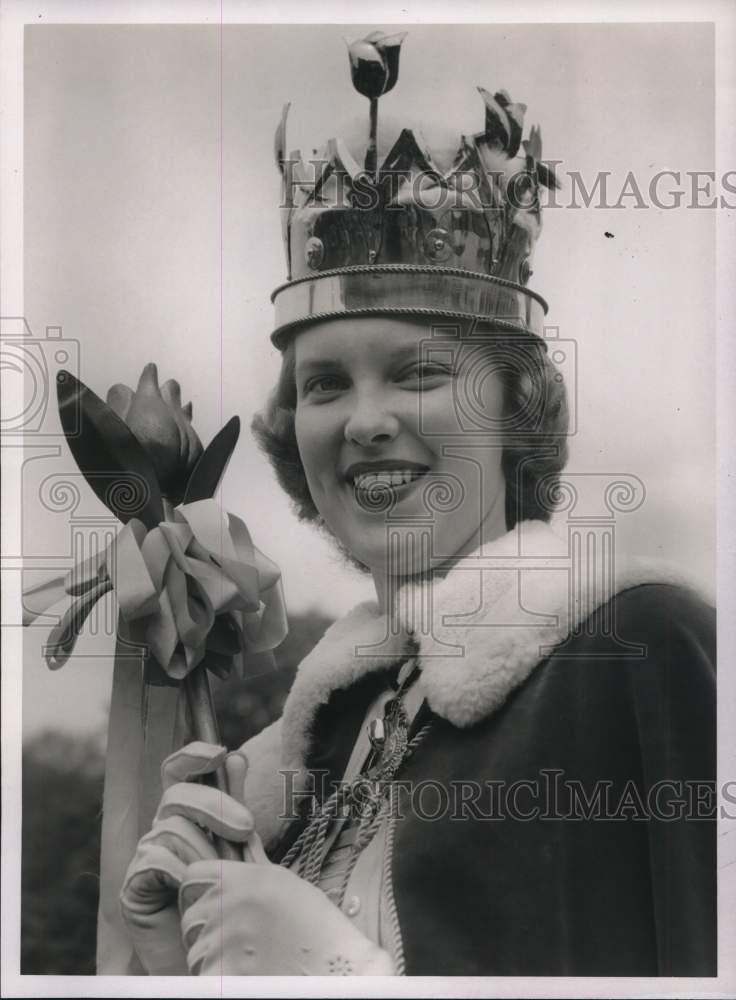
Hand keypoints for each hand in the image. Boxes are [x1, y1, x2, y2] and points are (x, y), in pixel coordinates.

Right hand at [119, 741, 255, 975]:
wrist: (218, 960)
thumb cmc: (232, 903)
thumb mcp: (241, 848)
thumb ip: (235, 804)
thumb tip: (237, 756)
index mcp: (188, 815)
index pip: (178, 771)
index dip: (193, 755)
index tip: (219, 753)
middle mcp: (163, 830)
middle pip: (176, 793)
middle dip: (214, 804)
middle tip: (247, 828)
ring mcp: (146, 858)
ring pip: (173, 827)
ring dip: (207, 852)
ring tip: (225, 880)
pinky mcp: (132, 888)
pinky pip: (156, 860)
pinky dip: (181, 874)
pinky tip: (193, 894)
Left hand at [179, 860, 394, 975]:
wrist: (338, 967)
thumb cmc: (315, 924)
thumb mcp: (284, 882)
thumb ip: (255, 862)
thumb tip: (244, 838)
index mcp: (239, 878)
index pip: (191, 876)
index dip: (198, 891)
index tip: (214, 905)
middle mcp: (225, 905)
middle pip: (190, 916)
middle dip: (205, 928)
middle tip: (235, 940)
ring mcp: (220, 941)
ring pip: (194, 950)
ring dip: (211, 956)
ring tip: (245, 958)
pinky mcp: (220, 975)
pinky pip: (202, 976)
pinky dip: (217, 978)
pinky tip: (245, 975)